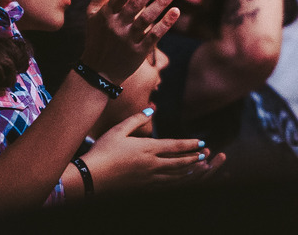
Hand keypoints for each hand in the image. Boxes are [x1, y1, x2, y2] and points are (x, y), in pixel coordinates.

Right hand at [80, 0, 179, 82]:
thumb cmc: (97, 38)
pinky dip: (165, 24)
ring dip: (160, 4)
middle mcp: (117, 26)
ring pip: (146, 19)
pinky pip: (154, 36)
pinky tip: (176, 12)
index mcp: (106, 15)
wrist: (99, 71)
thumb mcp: (92, 15)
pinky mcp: (138, 52)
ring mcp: (128, 39)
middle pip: (136, 5)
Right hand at [81, 110, 222, 193]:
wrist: (93, 176)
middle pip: (179, 162)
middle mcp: (151, 164)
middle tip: (204, 155)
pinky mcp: (143, 188)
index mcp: (147, 148)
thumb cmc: (103, 150)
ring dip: (188, 171)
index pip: (174, 145)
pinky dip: (177, 182)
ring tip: (198, 168)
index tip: (201, 142)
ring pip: (175, 176)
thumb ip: (136, 119)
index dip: (190, 144)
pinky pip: (166, 185)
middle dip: (193, 158)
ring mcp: (148, 178)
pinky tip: (180, 180)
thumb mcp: (119, 130)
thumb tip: (151, 109)